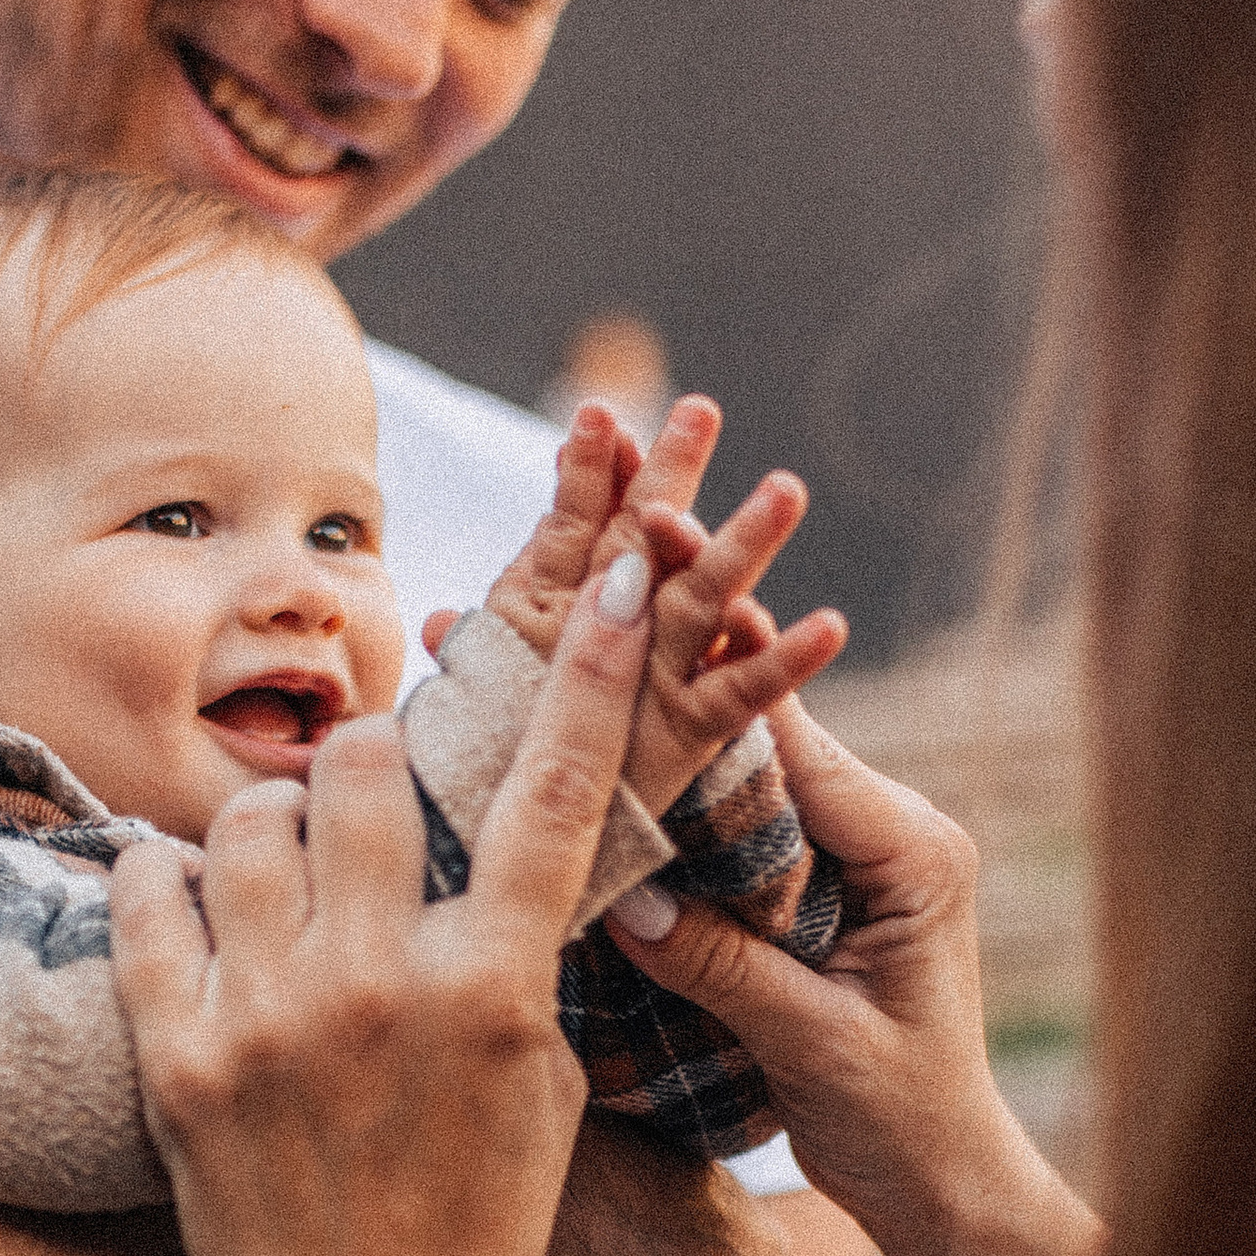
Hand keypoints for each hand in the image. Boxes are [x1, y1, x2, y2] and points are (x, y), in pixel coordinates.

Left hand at [112, 559, 655, 1255]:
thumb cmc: (477, 1229)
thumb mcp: (540, 1083)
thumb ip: (517, 953)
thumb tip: (491, 837)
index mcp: (495, 990)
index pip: (552, 793)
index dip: (595, 670)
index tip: (627, 577)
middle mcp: (382, 987)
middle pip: (359, 767)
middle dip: (363, 768)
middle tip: (360, 810)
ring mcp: (269, 1020)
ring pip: (247, 817)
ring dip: (267, 825)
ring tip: (277, 881)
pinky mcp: (175, 1060)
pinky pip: (148, 895)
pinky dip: (167, 880)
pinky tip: (191, 904)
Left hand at [433, 400, 843, 817]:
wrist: (533, 846)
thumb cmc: (495, 762)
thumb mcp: (477, 702)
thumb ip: (470, 654)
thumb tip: (427, 622)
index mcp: (561, 599)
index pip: (576, 520)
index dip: (585, 472)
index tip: (595, 418)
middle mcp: (621, 621)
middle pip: (651, 539)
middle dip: (674, 473)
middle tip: (699, 410)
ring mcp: (666, 666)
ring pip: (706, 596)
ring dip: (745, 543)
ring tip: (784, 491)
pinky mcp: (698, 723)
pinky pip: (747, 690)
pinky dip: (788, 658)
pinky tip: (828, 627)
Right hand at [608, 696, 1103, 1255]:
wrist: (941, 1183)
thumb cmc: (903, 1122)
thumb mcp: (812, 1046)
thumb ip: (723, 968)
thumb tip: (623, 900)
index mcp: (913, 851)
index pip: (799, 751)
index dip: (711, 696)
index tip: (628, 646)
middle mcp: (891, 832)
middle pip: (767, 746)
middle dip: (679, 701)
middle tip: (587, 640)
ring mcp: (851, 857)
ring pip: (744, 784)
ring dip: (668, 754)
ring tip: (575, 691)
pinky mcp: (814, 890)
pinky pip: (736, 837)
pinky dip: (676, 820)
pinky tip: (603, 789)